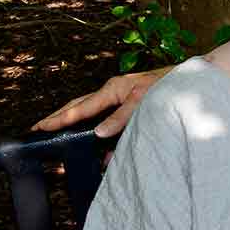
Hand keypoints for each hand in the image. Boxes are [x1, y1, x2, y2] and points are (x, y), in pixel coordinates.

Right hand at [32, 67, 169, 137]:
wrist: (191, 82)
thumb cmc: (168, 86)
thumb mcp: (143, 100)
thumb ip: (121, 117)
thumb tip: (98, 133)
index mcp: (113, 89)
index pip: (81, 107)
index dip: (60, 119)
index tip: (41, 128)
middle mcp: (113, 94)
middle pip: (79, 107)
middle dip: (59, 118)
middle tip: (38, 129)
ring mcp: (120, 100)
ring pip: (91, 114)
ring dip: (75, 124)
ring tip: (57, 135)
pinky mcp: (129, 109)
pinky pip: (108, 121)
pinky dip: (99, 133)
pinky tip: (95, 146)